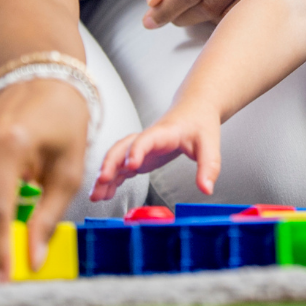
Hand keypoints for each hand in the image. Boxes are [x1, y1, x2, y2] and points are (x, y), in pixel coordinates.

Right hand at [93, 101, 220, 200]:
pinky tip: (104, 194)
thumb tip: (207, 189)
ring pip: (117, 158)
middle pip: (122, 147)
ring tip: (95, 195)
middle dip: (110, 163)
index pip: (146, 139)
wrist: (194, 109)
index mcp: (164, 132)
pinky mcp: (140, 156)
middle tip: (102, 181)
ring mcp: (141, 147)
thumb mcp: (209, 144)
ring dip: (105, 175)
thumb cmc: (200, 123)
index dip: (137, 150)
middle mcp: (147, 138)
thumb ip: (209, 166)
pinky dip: (112, 180)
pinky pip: (121, 167)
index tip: (132, 165)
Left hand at [144, 0, 285, 27]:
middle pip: (210, 4)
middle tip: (174, 16)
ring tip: (196, 9)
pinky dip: (225, 21)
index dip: (168, 8)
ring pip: (227, 15)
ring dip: (204, 21)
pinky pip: (244, 19)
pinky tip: (218, 10)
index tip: (151, 21)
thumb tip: (154, 1)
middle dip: (184, 16)